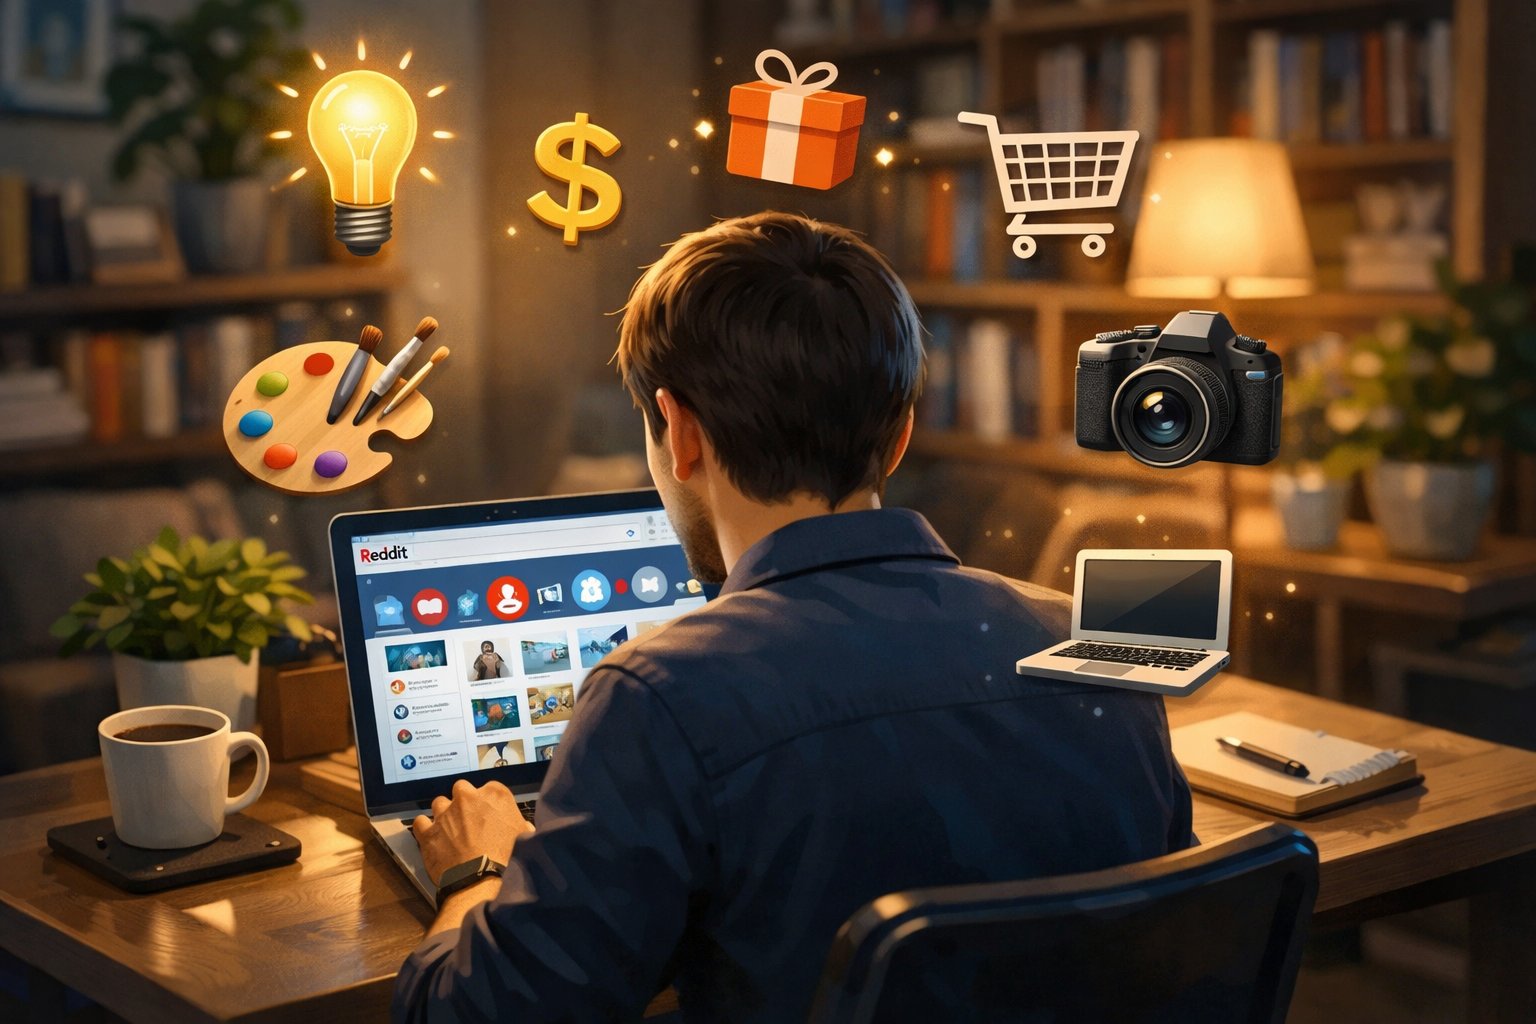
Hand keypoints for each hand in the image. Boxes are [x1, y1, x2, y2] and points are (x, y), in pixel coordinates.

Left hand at [411, 779, 531, 883]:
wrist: (481, 880)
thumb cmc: (507, 858)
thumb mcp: (524, 835)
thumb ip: (518, 823)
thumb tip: (521, 826)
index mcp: (495, 795)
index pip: (490, 788)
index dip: (488, 802)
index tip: (489, 814)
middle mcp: (467, 798)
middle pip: (462, 789)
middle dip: (464, 802)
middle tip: (469, 820)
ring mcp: (445, 813)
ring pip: (439, 803)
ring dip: (444, 814)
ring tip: (450, 830)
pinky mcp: (428, 831)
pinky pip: (420, 822)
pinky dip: (424, 828)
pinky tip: (432, 836)